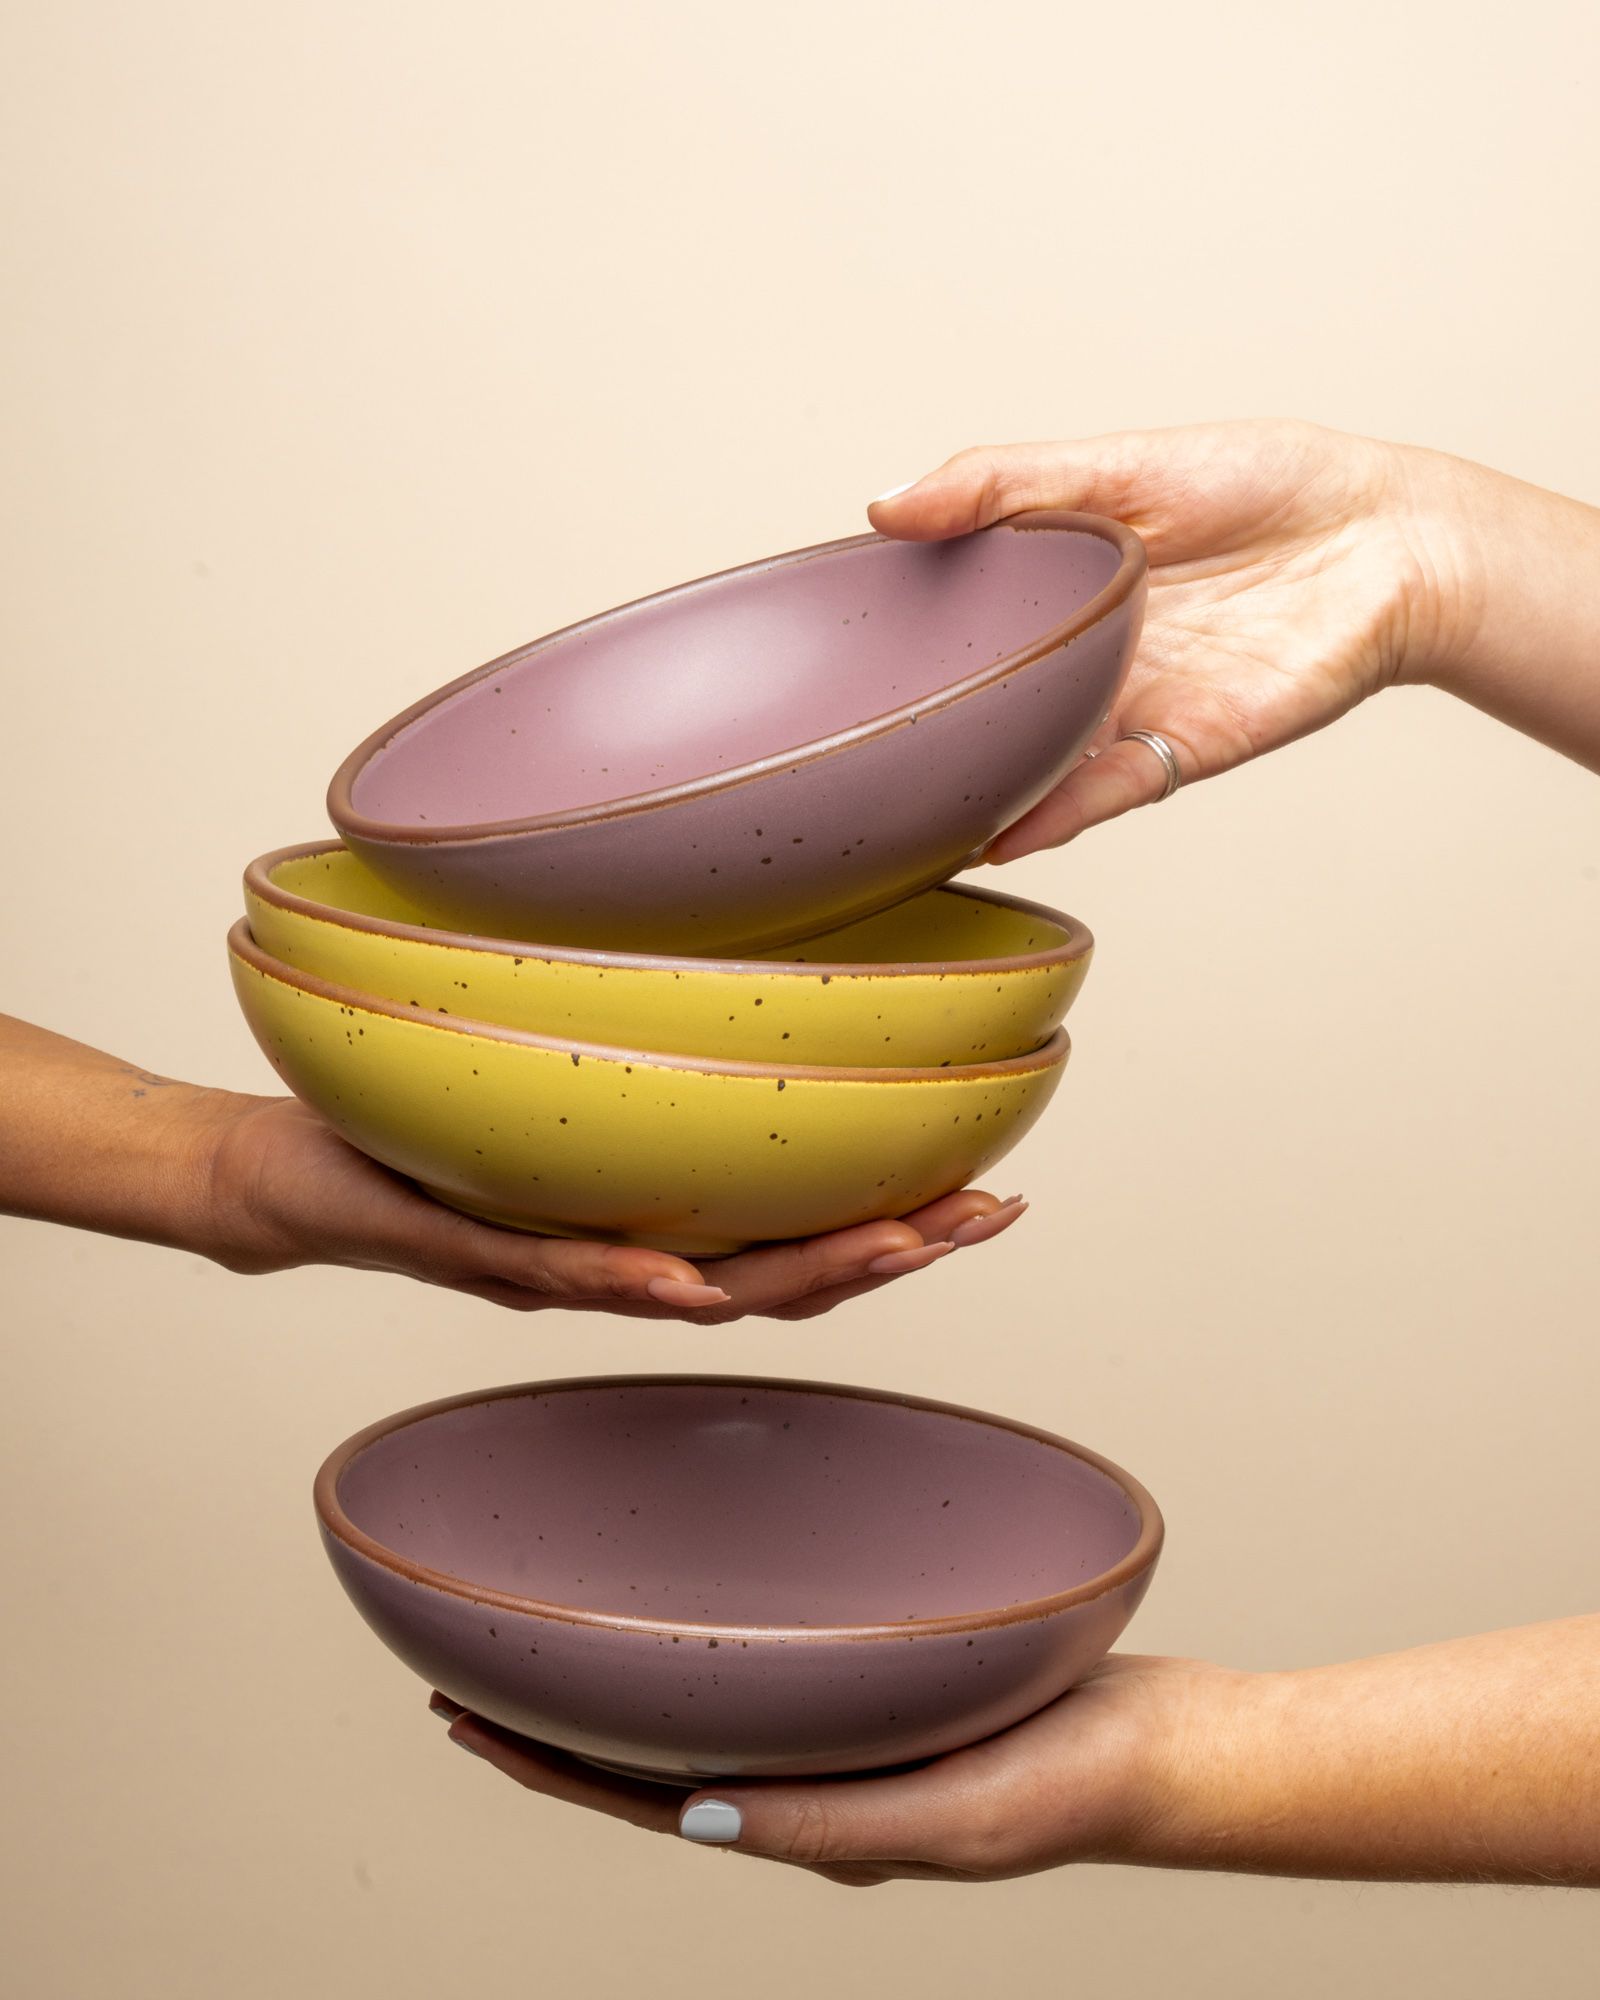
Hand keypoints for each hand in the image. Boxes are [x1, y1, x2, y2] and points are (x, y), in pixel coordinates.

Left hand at [200, 1091, 1025, 1318]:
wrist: (284, 1178)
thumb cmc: (418, 1125)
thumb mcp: (549, 1069)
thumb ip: (633, 1045)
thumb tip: (727, 954)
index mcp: (654, 1218)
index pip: (798, 1233)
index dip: (901, 1221)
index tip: (992, 1189)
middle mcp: (620, 1259)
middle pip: (781, 1278)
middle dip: (894, 1251)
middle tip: (988, 1216)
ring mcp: (550, 1266)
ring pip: (699, 1290)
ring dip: (803, 1273)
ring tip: (896, 1243)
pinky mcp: (466, 1249)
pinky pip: (556, 1273)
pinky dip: (628, 1279)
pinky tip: (689, 1280)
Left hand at [428, 1615, 1599, 1887]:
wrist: (1165, 1748)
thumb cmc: (1067, 1787)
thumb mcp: (947, 1819)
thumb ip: (826, 1823)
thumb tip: (689, 1812)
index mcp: (806, 1825)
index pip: (641, 1799)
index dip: (543, 1764)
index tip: (458, 1713)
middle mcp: (810, 1781)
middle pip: (654, 1750)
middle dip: (558, 1715)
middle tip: (470, 1656)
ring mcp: (845, 1734)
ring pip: (708, 1702)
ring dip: (628, 1672)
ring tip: (563, 1619)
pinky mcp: (886, 1684)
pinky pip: (776, 1663)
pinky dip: (717, 1636)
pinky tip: (708, 1592)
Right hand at [868, 419, 1475, 855]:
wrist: (1389, 539)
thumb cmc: (1268, 486)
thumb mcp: (1116, 464)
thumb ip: (1002, 485)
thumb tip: (887, 506)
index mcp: (1056, 586)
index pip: (956, 623)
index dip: (894, 647)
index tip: (819, 666)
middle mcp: (1080, 657)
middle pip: (983, 707)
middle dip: (919, 740)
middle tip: (834, 760)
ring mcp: (1124, 708)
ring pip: (1031, 762)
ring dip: (972, 793)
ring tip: (894, 819)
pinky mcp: (1178, 747)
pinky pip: (1102, 791)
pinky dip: (1053, 814)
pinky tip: (999, 832)